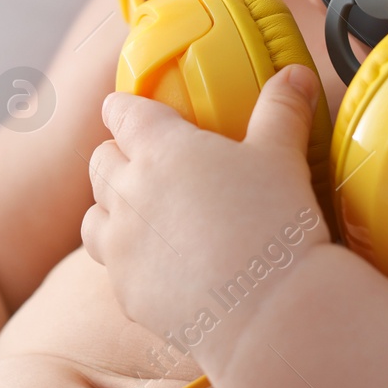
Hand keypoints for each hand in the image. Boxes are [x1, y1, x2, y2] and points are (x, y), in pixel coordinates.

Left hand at [80, 64, 332, 371]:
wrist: (268, 312)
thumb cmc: (274, 225)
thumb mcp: (282, 155)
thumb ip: (282, 109)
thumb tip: (295, 75)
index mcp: (161, 147)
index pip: (121, 112)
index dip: (122, 107)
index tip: (128, 109)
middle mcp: (129, 190)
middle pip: (99, 160)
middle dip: (117, 155)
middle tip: (144, 162)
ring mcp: (121, 244)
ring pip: (93, 214)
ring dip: (110, 207)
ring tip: (140, 213)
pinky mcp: (125, 290)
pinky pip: (111, 266)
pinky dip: (127, 259)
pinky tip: (158, 264)